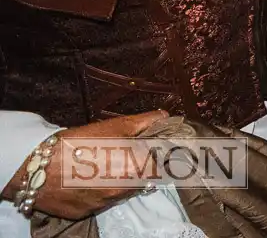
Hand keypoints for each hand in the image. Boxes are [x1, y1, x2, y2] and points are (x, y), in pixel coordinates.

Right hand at [3, 110, 167, 219]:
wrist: (37, 167)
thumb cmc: (78, 142)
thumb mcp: (115, 126)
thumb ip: (145, 122)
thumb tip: (165, 117)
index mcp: (136, 167)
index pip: (160, 164)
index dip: (156, 155)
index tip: (150, 148)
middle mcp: (124, 190)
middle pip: (143, 179)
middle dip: (138, 167)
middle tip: (122, 155)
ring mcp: (105, 203)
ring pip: (123, 191)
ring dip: (120, 180)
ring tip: (102, 166)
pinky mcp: (87, 212)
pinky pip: (101, 201)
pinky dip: (100, 191)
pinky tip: (88, 179)